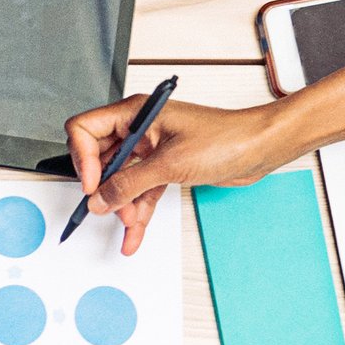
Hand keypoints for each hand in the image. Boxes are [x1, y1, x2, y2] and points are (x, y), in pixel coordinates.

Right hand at [62, 93, 286, 254]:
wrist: (261, 148)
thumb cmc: (226, 138)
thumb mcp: (170, 164)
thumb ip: (130, 184)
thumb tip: (101, 200)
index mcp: (137, 113)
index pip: (86, 129)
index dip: (83, 159)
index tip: (94, 185)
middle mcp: (140, 128)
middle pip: (100, 159)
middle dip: (103, 187)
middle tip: (105, 208)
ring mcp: (151, 148)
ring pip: (121, 179)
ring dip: (122, 204)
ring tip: (129, 224)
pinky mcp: (165, 167)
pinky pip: (140, 190)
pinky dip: (137, 210)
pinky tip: (134, 231)